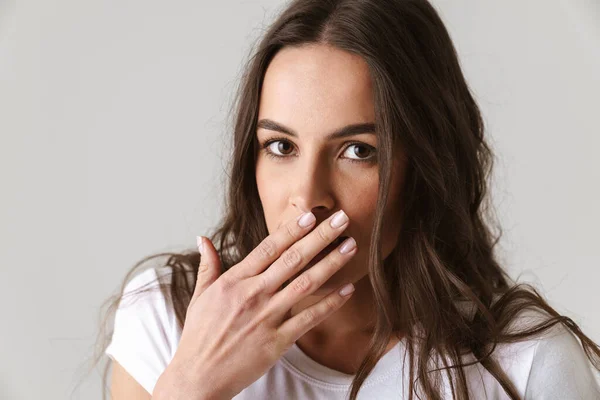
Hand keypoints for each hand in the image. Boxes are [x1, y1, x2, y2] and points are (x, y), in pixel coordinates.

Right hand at [156, 209, 356, 399]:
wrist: (199, 376)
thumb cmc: (200, 335)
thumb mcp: (199, 296)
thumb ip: (208, 265)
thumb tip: (203, 238)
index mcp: (234, 281)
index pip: (269, 247)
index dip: (292, 229)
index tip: (312, 215)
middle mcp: (253, 294)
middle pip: (293, 259)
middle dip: (320, 237)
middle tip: (342, 219)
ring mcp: (267, 317)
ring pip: (306, 284)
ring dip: (331, 263)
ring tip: (351, 247)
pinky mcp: (278, 341)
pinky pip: (310, 318)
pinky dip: (330, 304)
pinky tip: (348, 290)